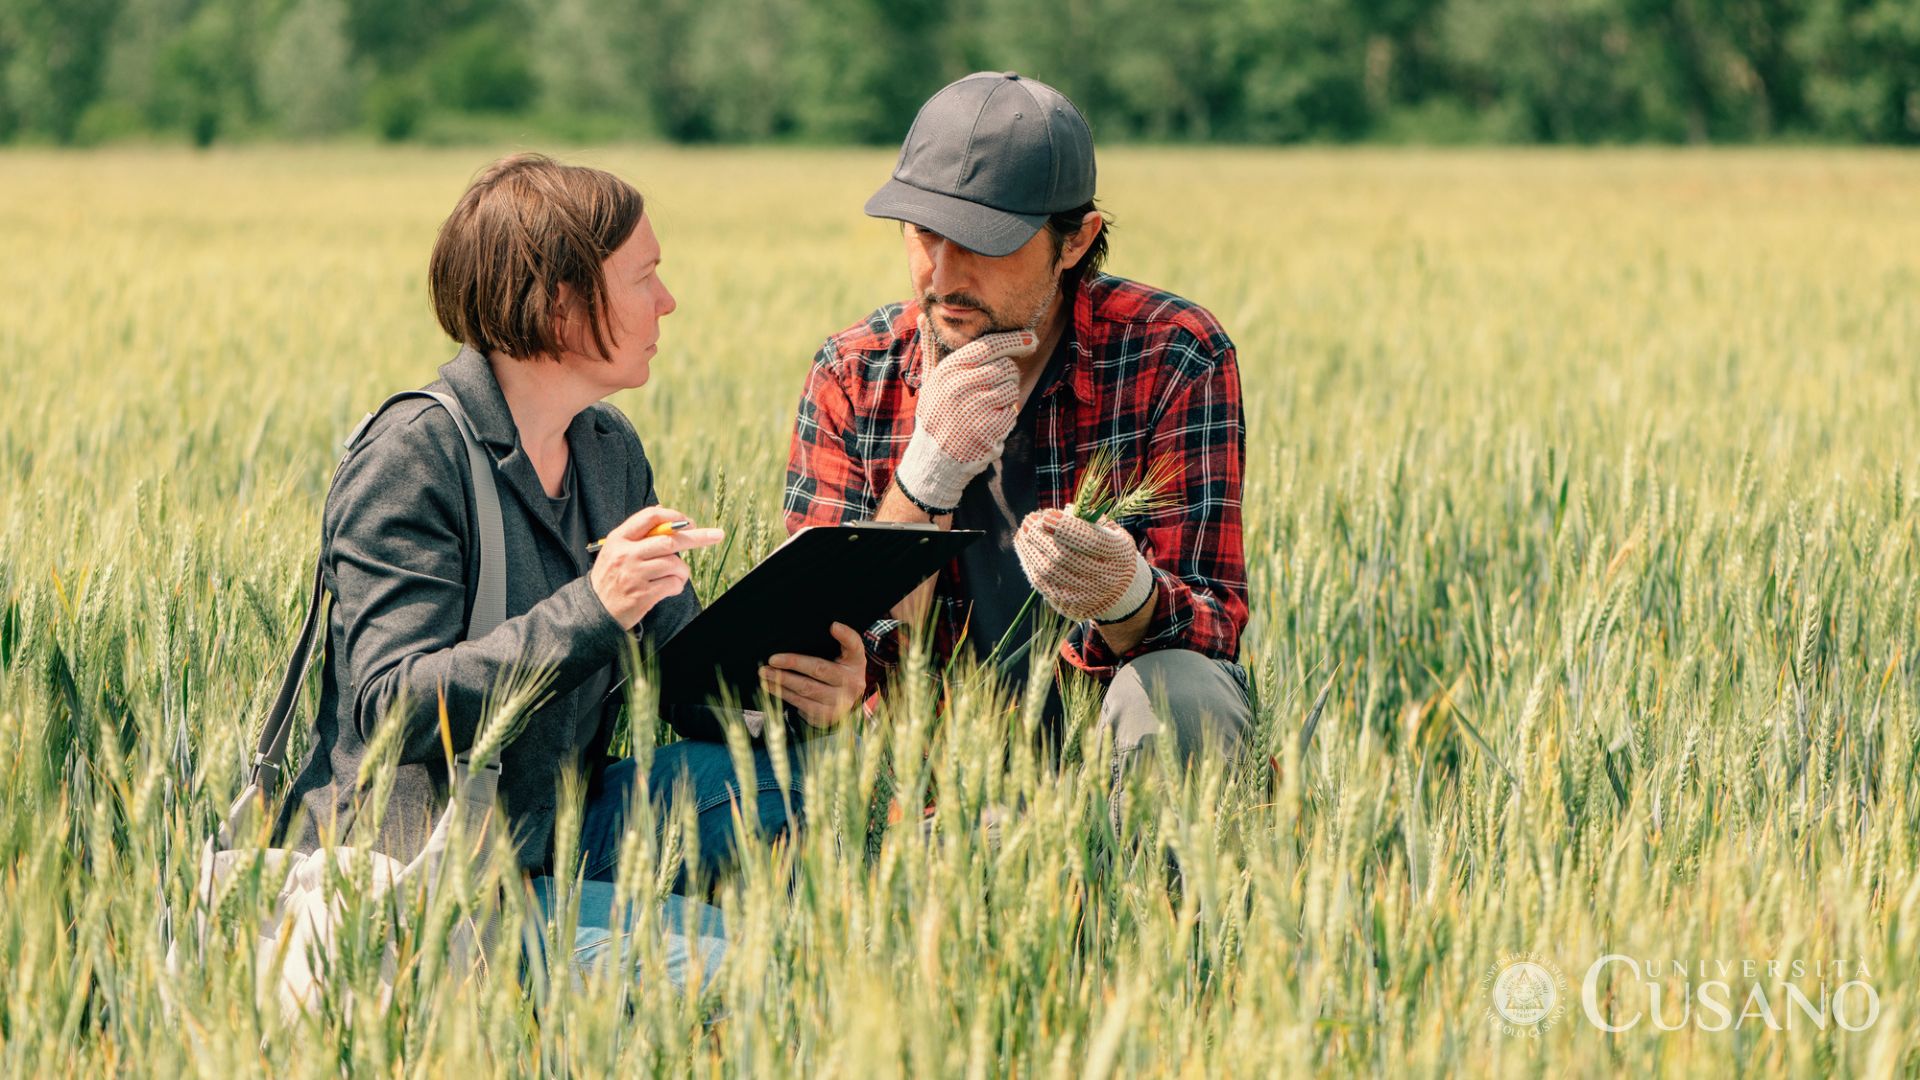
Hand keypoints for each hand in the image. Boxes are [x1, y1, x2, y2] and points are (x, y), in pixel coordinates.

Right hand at [589, 505, 723, 628]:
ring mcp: (634, 575)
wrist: (594, 611)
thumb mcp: (615, 550)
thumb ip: (637, 533)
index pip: (650, 518)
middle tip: (717, 535)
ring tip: (676, 577)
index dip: (674, 516)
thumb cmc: (611, 577)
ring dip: (683, 570)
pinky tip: (669, 588)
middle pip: (670, 540)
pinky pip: (673, 584)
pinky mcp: (642, 595)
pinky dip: (677, 585)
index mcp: (618, 539)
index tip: (691, 522)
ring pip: (675, 563)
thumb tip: (662, 510)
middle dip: (697, 537)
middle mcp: (626, 554)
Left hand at [761, 621, 866, 728]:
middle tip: (773, 659)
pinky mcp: (826, 715)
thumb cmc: (840, 671)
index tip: (833, 626)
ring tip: (764, 672)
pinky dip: (783, 693)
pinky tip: (770, 686)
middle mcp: (851, 682)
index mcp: (856, 662)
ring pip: (807, 688)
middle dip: (794, 663)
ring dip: (782, 680)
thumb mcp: (845, 656)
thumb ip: (838, 642)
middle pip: (820, 669)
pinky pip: (801, 703)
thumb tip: (821, 626)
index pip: (854, 646)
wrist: (847, 703)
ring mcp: (839, 701)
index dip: (845, 636)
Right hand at [892, 316, 1038, 512]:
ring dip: (1006, 399)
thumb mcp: (930, 379)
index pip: (987, 347)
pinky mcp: (987, 429)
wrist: (934, 459)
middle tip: (991, 391)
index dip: (1013, 341)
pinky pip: (1011, 413)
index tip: (1030, 340)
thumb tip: (922, 315)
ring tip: (985, 409)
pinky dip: (1005, 419)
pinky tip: (987, 425)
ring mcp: (974, 409)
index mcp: (947, 371)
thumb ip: (931, 347)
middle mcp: (959, 387)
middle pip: (1005, 367)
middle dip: (1006, 377)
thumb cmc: (936, 414)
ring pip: (1011, 389)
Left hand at [1013, 509, 1153, 622]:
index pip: (1090, 541)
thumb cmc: (1110, 550)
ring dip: (1030, 550)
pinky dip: (1030, 564)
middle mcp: (1105, 578)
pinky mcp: (1069, 605)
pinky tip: (1025, 548)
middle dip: (1041, 537)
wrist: (1120, 589)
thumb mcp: (1109, 530)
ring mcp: (1086, 595)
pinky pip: (1042, 584)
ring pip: (1049, 572)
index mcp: (1119, 554)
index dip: (1065, 527)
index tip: (1046, 515)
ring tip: (1023, 532)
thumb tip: (1059, 513)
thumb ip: (1088, 519)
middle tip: (1029, 520)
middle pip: (1065, 557)